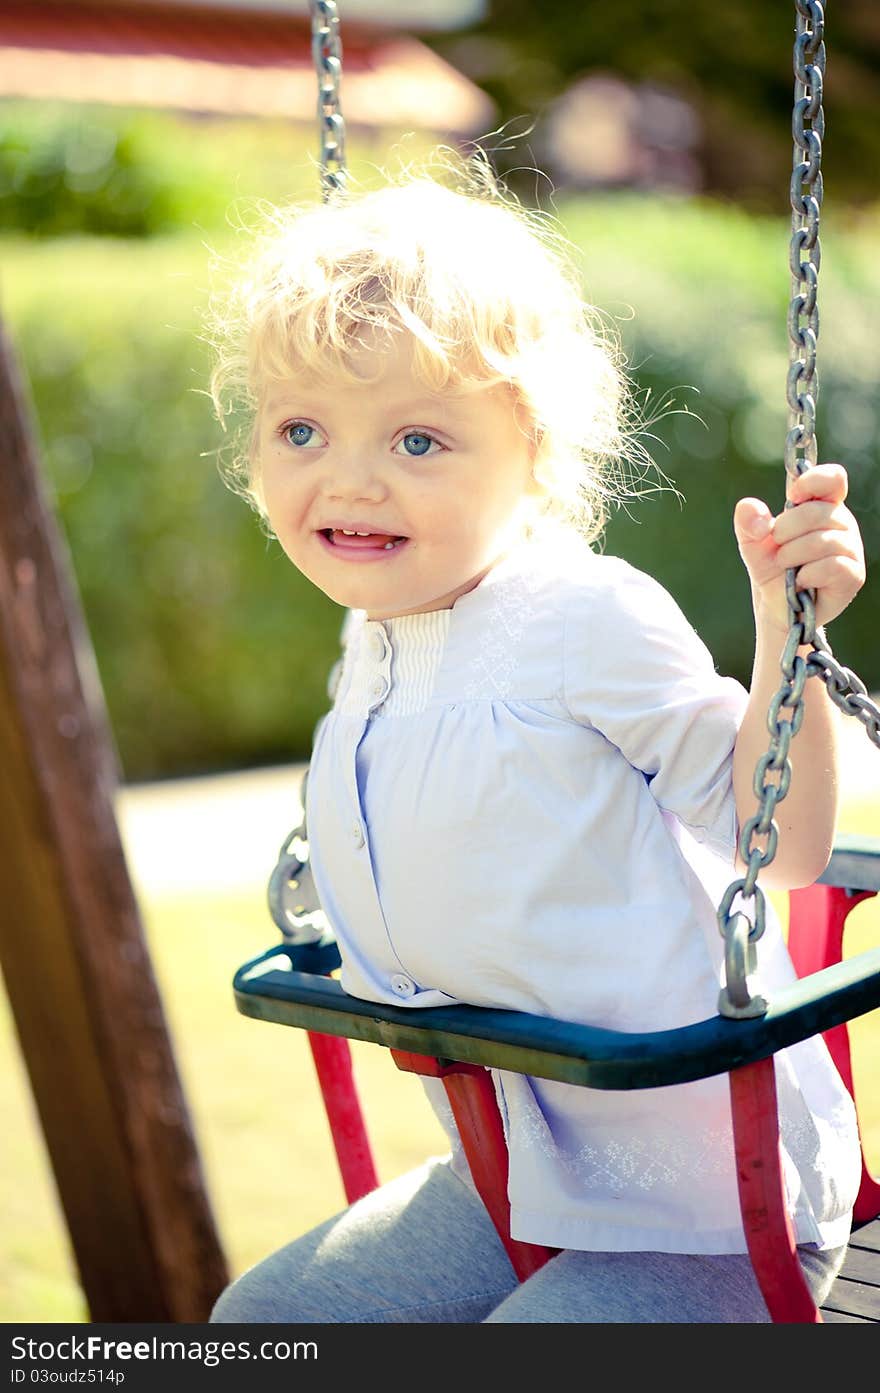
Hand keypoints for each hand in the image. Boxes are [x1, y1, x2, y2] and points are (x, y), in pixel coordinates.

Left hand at [733, 463, 865, 634]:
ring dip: (793, 556)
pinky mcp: (853, 575)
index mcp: (822, 506)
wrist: (777, 606)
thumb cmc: (772, 569)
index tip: (792, 497)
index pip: (833, 478)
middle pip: (819, 512)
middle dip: (786, 531)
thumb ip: (748, 522)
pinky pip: (831, 566)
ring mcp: (851, 549)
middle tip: (778, 549)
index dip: (812, 481)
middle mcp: (842, 524)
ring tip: (787, 568)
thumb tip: (752, 510)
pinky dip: (806, 575)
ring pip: (823, 541)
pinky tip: (801, 582)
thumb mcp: (752, 542)